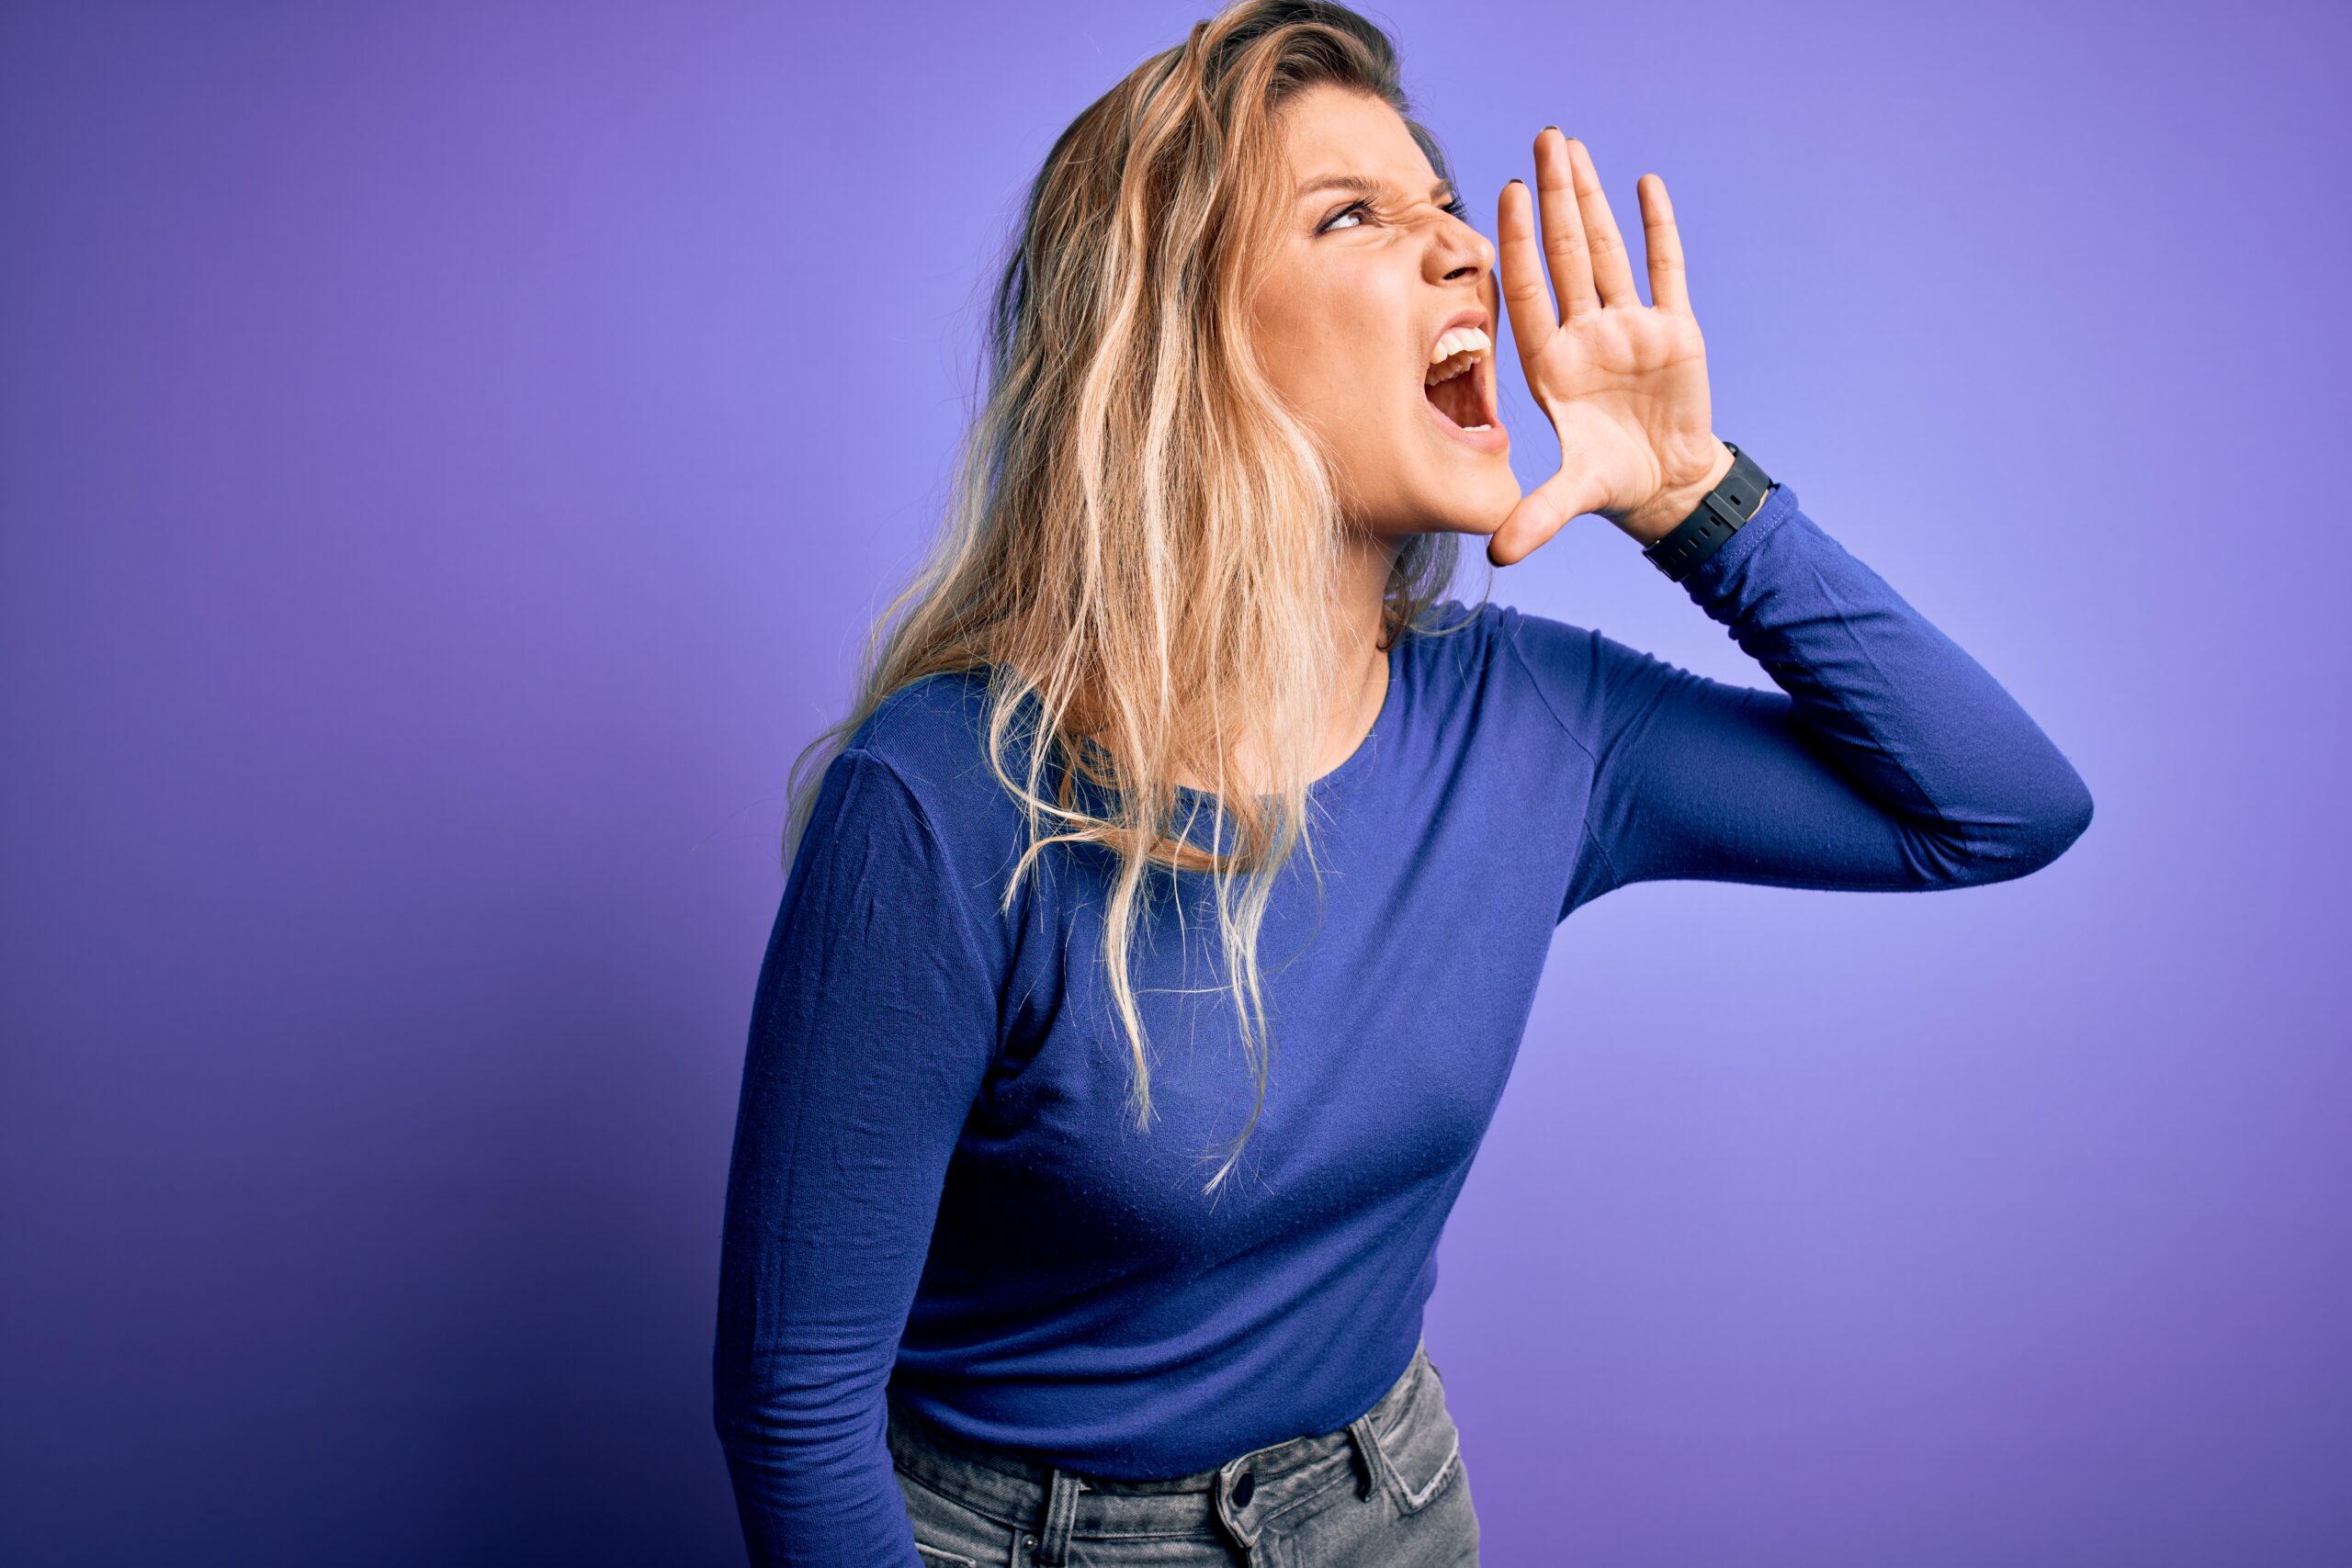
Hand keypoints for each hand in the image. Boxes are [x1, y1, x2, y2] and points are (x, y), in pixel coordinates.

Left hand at [1487, 129, 1734, 566]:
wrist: (1665, 486)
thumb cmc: (1611, 485)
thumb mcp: (1572, 498)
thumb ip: (1538, 517)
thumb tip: (1497, 554)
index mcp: (1552, 364)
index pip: (1530, 291)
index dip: (1519, 244)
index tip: (1505, 194)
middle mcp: (1585, 335)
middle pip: (1566, 255)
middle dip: (1554, 199)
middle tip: (1542, 141)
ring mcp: (1628, 327)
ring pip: (1607, 250)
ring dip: (1592, 201)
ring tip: (1573, 148)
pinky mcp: (1673, 329)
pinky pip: (1664, 269)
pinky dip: (1657, 229)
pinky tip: (1643, 184)